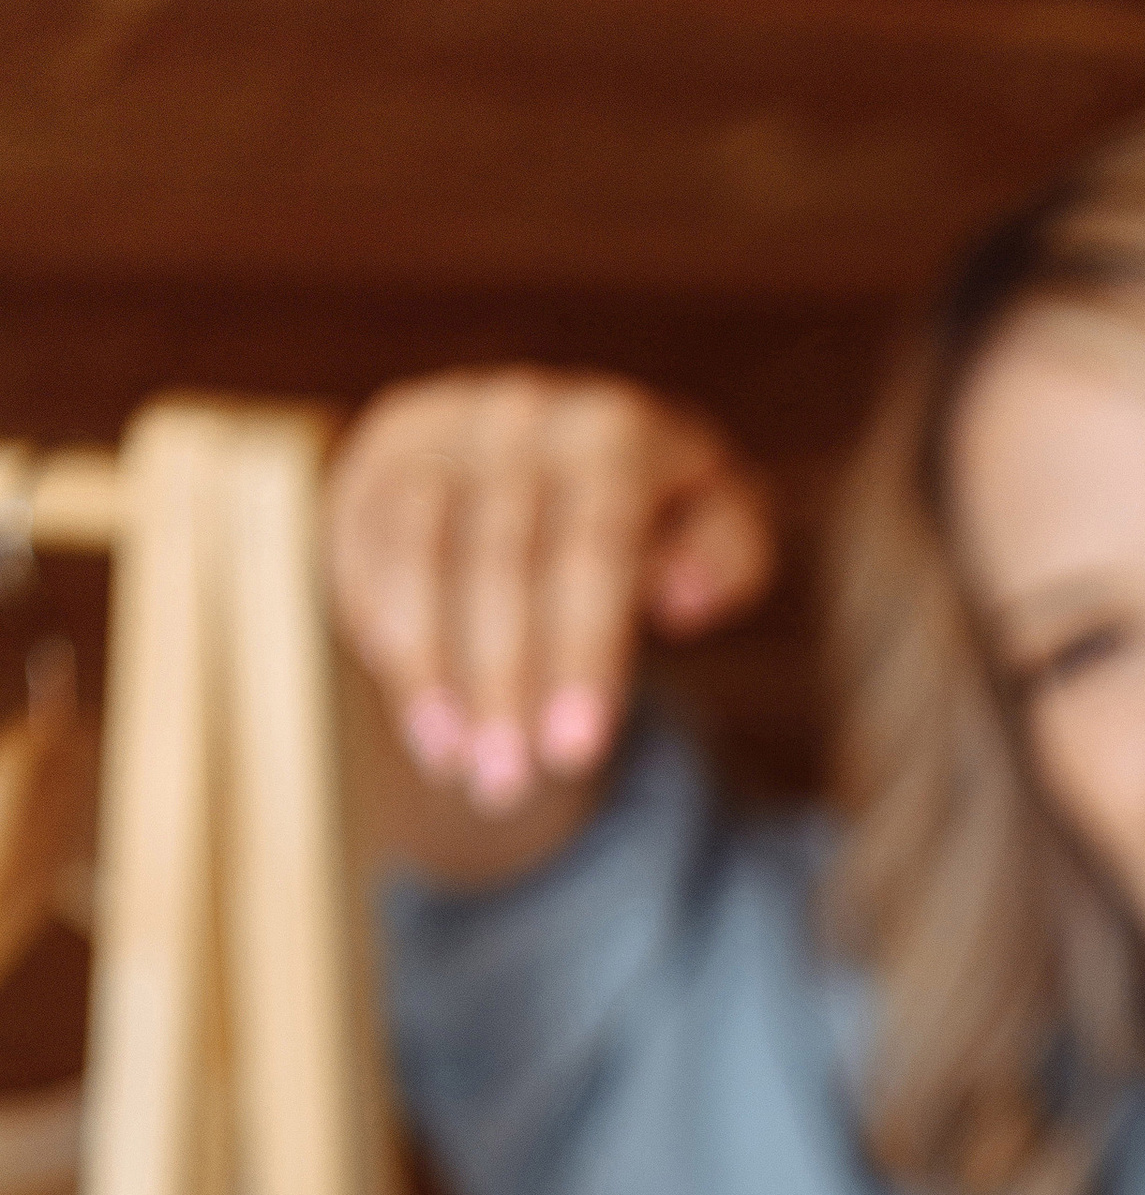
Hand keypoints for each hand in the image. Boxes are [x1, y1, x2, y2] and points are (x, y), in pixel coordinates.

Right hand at [325, 372, 774, 824]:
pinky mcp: (378, 453)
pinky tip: (421, 715)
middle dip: (502, 684)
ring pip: (416, 553)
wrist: (571, 450)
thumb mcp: (723, 526)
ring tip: (454, 765)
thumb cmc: (661, 514)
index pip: (593, 549)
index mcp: (614, 428)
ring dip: (428, 671)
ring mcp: (439, 425)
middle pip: (500, 559)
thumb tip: (682, 597)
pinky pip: (364, 548)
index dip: (580, 656)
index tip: (574, 753)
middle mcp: (520, 410)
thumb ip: (729, 555)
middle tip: (509, 784)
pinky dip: (384, 636)